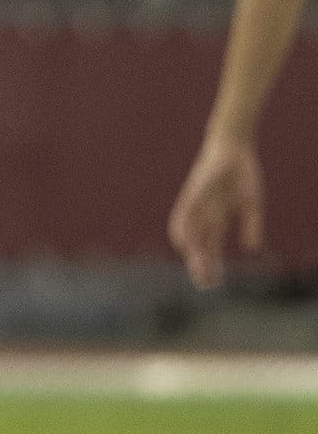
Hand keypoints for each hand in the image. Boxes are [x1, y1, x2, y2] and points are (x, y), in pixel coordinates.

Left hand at [168, 137, 263, 288]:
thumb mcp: (251, 204)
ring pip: (192, 233)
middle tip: (205, 284)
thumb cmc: (242, 175)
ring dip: (194, 252)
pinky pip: (184, 212)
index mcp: (217, 219)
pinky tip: (183, 242)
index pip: (210, 248)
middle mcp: (203, 215)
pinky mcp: (194, 192)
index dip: (212, 265)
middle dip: (202, 265)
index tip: (214, 283)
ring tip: (198, 269)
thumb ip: (251, 226)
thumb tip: (252, 249)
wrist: (234, 149)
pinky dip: (182, 227)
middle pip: (199, 245)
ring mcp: (197, 205)